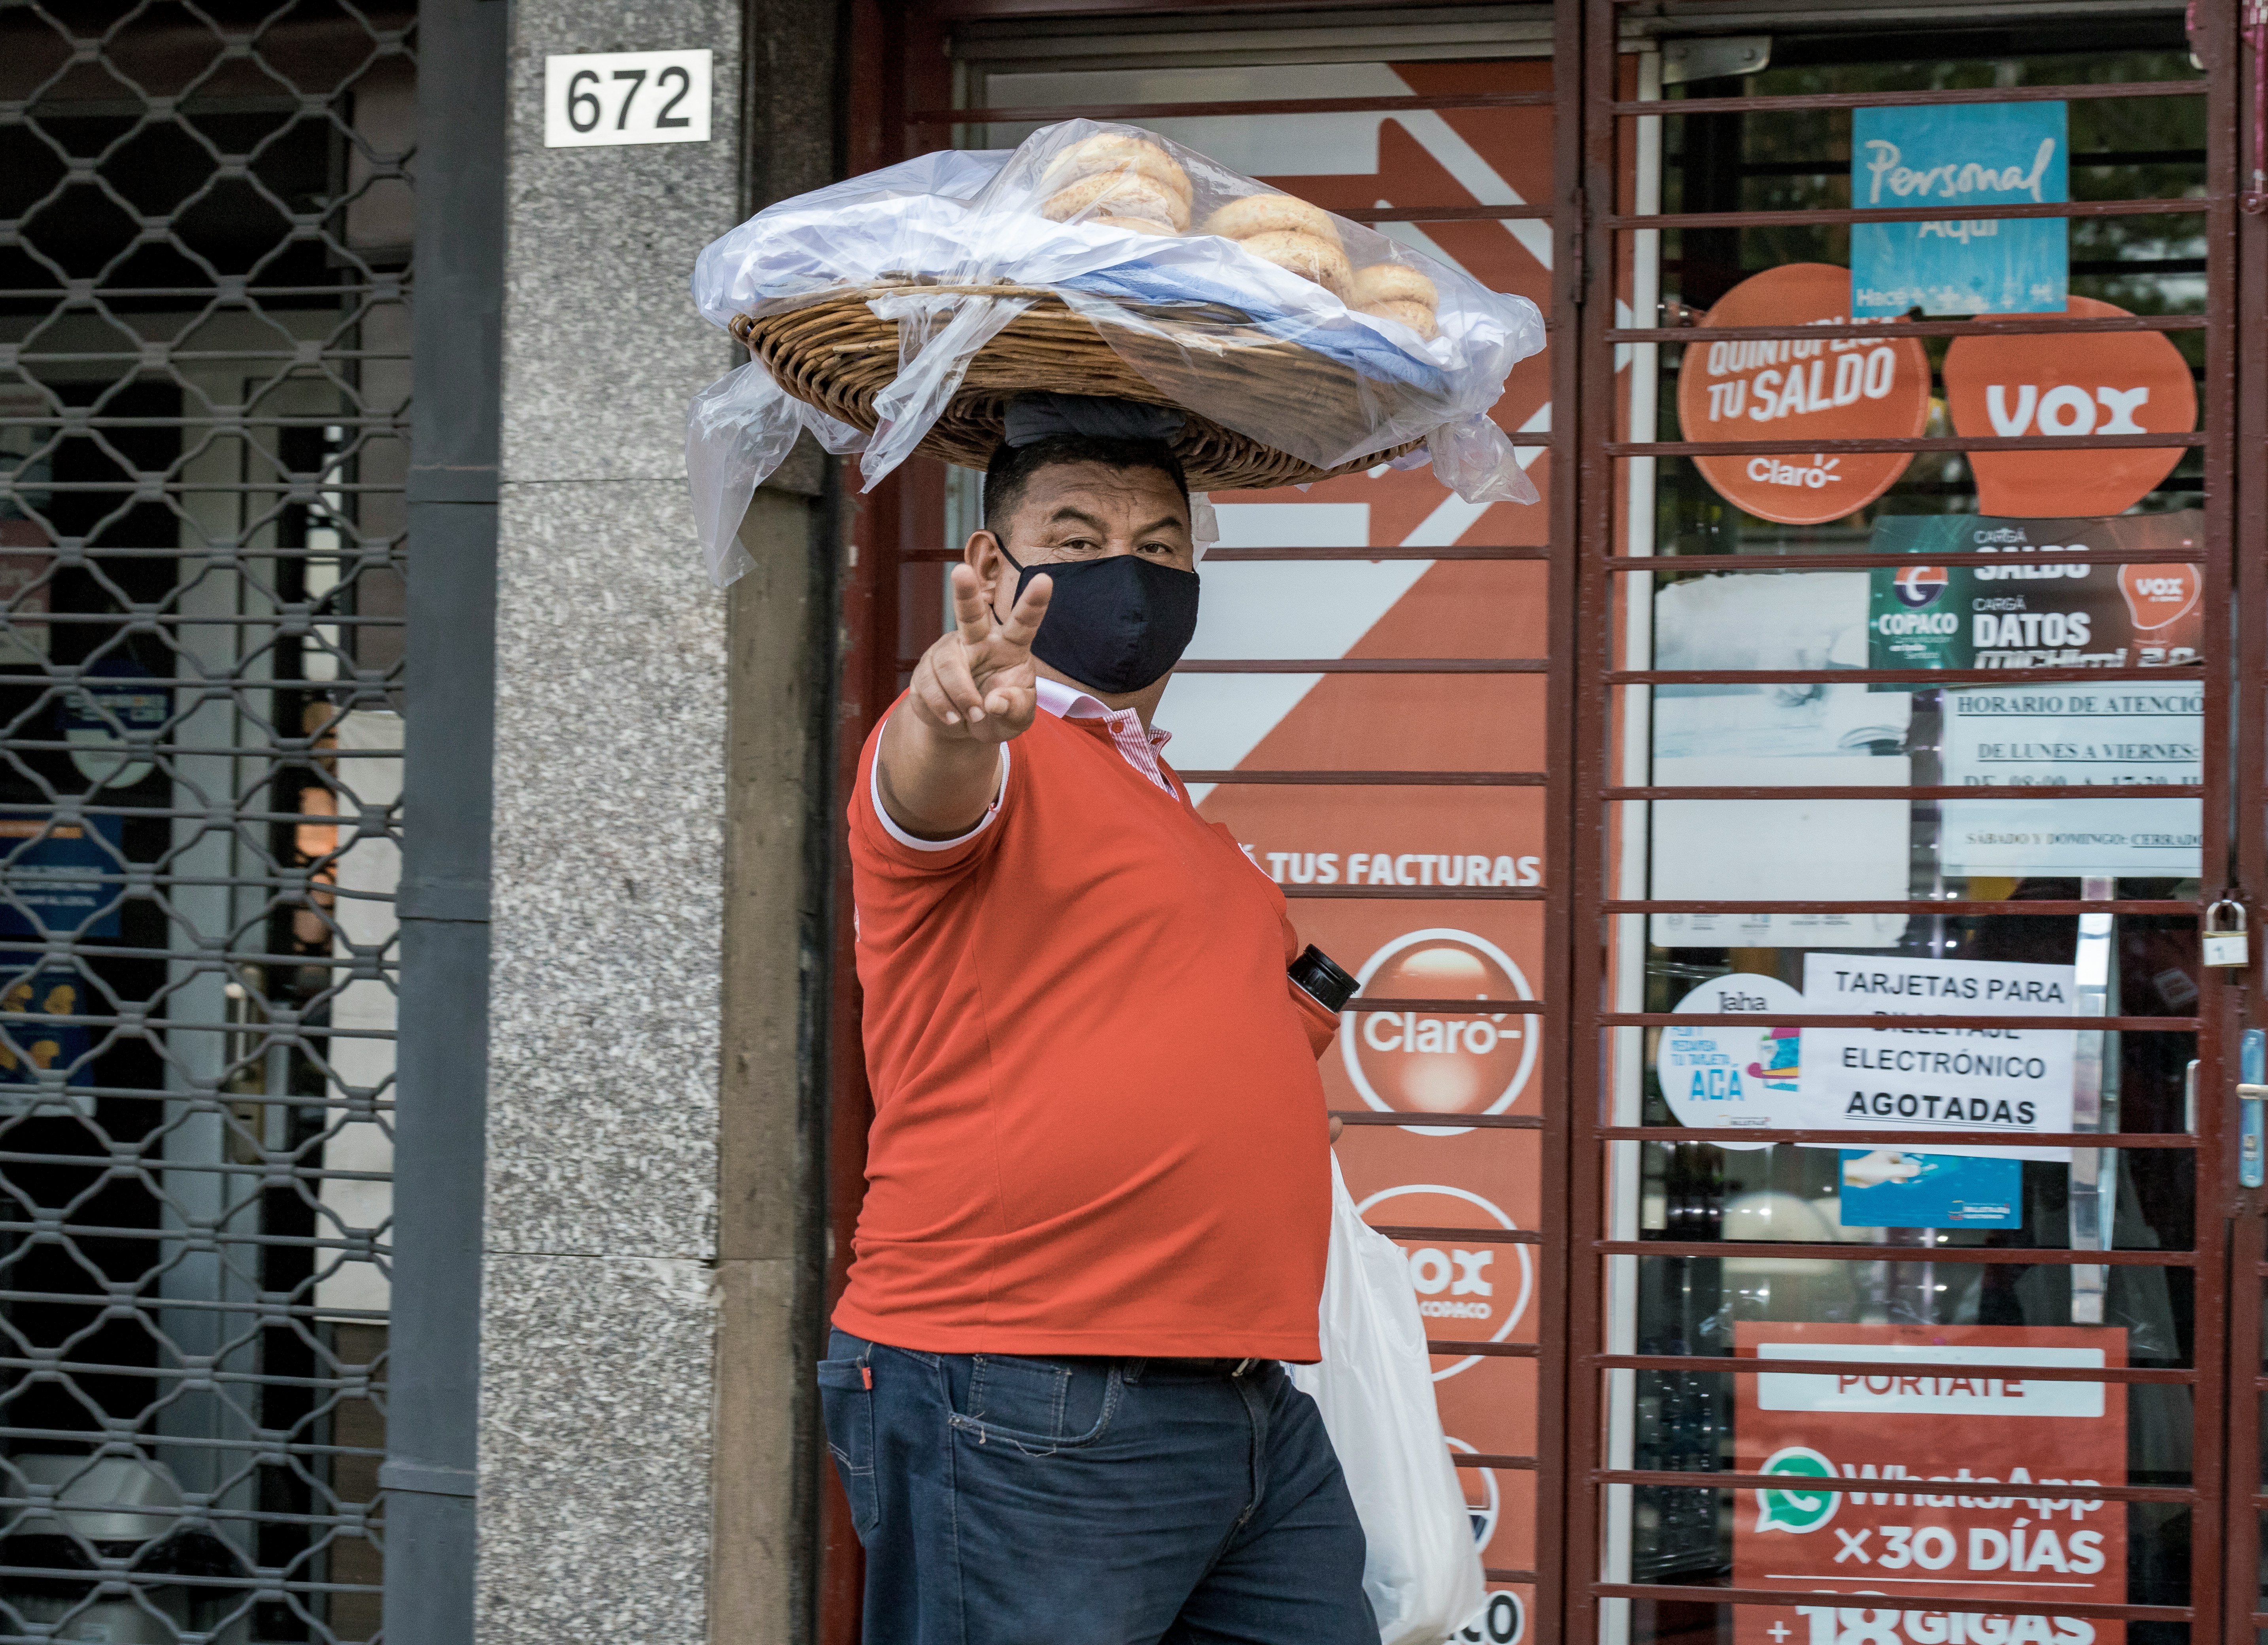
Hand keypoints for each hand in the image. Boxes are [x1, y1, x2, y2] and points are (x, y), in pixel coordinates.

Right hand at [906, 564, 1052, 743]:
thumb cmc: (1001, 714)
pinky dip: (944, 709)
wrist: (966, 729)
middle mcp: (977, 639)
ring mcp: (948, 651)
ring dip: (962, 697)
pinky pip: (929, 686)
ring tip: (974, 716)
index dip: (1034, 603)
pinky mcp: (924, 669)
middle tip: (960, 571)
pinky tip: (954, 718)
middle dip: (965, 592)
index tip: (1045, 580)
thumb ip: (1015, 708)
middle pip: (970, 613)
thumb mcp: (1019, 718)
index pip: (1024, 622)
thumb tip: (994, 702)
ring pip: (948, 666)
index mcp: (1010, 645)